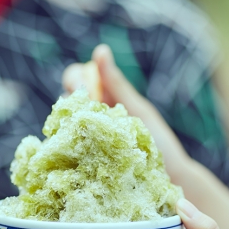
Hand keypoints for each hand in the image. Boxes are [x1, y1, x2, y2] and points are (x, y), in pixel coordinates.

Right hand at [63, 44, 190, 178]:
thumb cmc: (158, 142)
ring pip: (61, 124)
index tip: (88, 88)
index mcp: (103, 100)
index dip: (76, 78)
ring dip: (69, 122)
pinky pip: (64, 152)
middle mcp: (89, 118)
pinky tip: (76, 149)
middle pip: (65, 98)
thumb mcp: (138, 111)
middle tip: (90, 105)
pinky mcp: (80, 163)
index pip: (77, 78)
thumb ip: (117, 84)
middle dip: (72, 96)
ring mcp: (83, 141)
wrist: (168, 178)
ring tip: (89, 130)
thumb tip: (100, 50)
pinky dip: (66, 148)